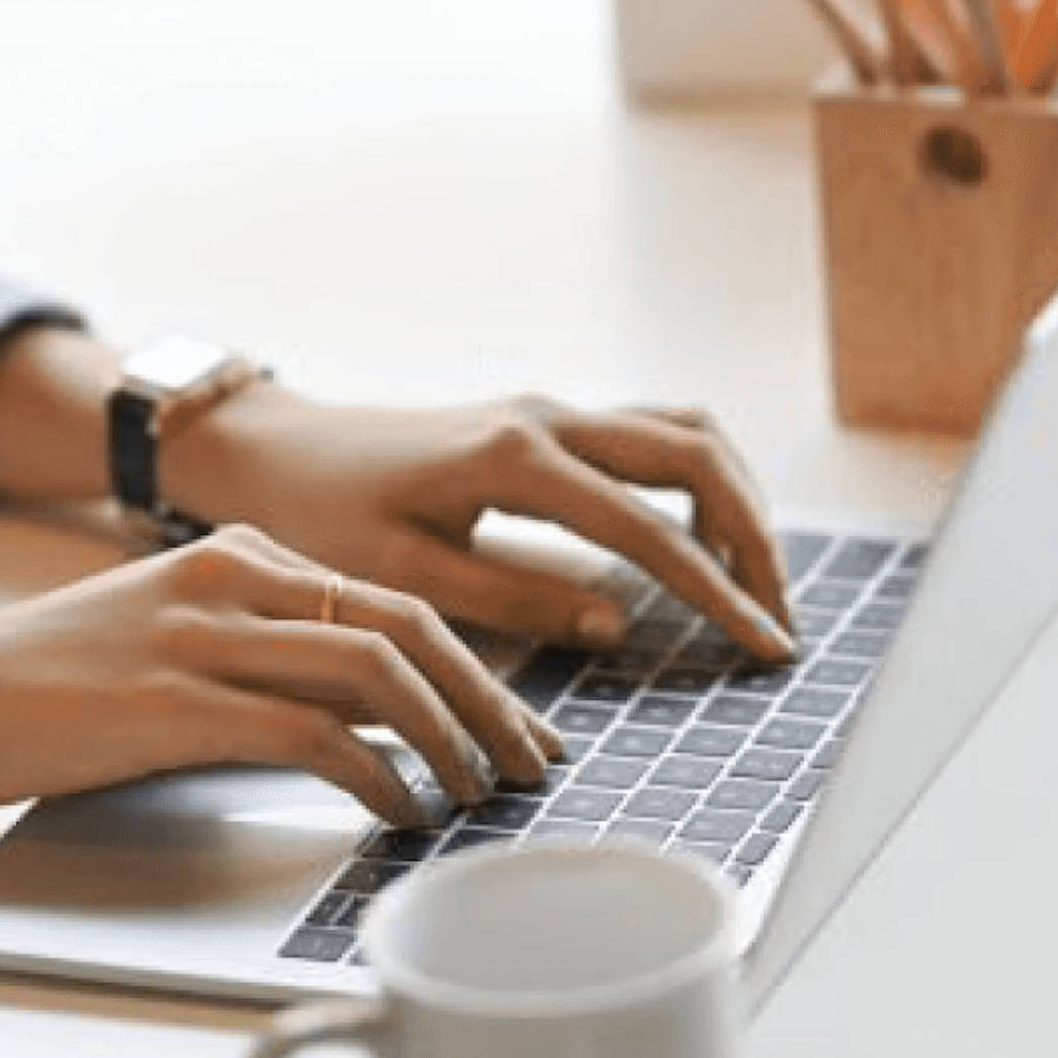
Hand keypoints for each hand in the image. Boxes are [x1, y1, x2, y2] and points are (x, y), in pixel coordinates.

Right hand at [0, 525, 563, 827]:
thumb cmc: (47, 683)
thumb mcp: (169, 636)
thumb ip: (263, 654)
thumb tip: (369, 716)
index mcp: (237, 551)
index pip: (389, 594)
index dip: (472, 661)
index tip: (516, 719)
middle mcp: (232, 577)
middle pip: (407, 620)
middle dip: (488, 697)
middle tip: (532, 759)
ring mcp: (205, 634)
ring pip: (375, 666)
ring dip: (450, 735)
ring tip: (480, 792)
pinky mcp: (178, 700)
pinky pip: (313, 731)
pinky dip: (376, 774)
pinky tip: (397, 811)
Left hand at [165, 387, 796, 662]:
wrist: (280, 454)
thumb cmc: (323, 518)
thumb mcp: (404, 577)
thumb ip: (514, 599)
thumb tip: (617, 624)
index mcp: (512, 460)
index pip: (649, 529)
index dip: (717, 593)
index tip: (763, 647)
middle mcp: (544, 419)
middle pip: (695, 457)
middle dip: (753, 539)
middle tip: (777, 621)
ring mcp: (549, 411)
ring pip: (684, 433)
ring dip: (735, 500)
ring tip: (753, 584)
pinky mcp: (545, 420)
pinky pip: (651, 434)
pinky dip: (697, 481)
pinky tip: (699, 542)